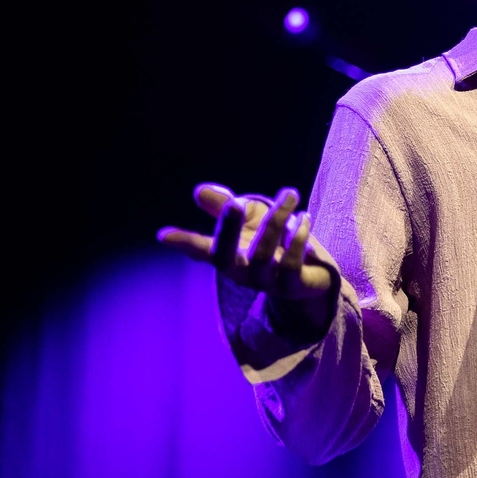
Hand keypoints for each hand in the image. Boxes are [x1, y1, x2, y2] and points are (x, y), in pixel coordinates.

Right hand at [157, 183, 334, 302]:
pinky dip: (298, 238)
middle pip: (226, 256)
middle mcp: (242, 272)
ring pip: (262, 253)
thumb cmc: (274, 241)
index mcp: (228, 256)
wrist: (312, 273)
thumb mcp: (251, 217)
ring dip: (277, 220)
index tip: (163, 235)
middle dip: (228, 230)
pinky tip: (303, 217)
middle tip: (234, 204)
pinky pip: (291, 264)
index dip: (184, 243)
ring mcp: (266, 282)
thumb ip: (226, 205)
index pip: (202, 250)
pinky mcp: (293, 286)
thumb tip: (199, 191)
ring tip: (289, 194)